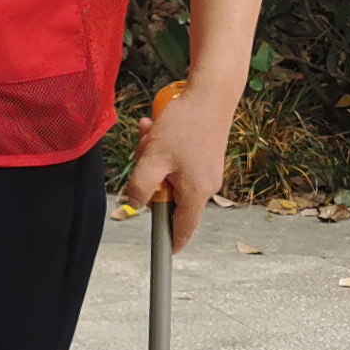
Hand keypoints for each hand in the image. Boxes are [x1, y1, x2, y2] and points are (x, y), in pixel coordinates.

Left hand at [127, 78, 235, 251]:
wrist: (212, 95)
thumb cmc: (184, 125)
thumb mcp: (153, 157)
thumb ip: (141, 186)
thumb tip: (136, 205)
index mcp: (196, 192)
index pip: (183, 229)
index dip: (171, 243)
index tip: (164, 254)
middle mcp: (206, 186)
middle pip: (171, 198)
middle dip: (152, 179)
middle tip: (145, 154)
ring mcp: (208, 171)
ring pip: (172, 176)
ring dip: (156, 159)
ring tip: (152, 134)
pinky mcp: (206, 157)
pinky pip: (178, 162)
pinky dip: (165, 149)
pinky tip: (159, 129)